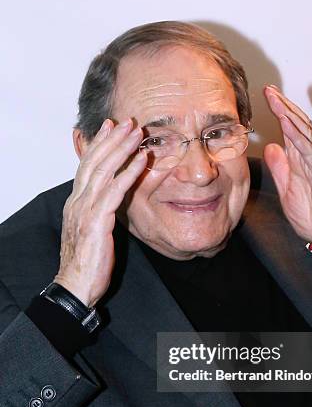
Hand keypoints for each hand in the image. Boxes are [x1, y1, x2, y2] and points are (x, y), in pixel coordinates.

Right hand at [53, 119, 146, 305]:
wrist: (75, 285)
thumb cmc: (86, 262)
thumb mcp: (91, 231)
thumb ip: (97, 211)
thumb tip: (107, 200)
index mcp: (76, 202)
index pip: (86, 166)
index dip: (98, 144)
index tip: (110, 126)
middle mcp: (78, 201)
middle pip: (94, 162)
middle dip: (111, 139)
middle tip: (127, 121)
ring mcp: (85, 210)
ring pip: (103, 171)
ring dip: (121, 149)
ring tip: (136, 133)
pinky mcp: (97, 221)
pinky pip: (114, 191)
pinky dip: (128, 173)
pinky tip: (141, 161)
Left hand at [263, 85, 311, 263]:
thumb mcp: (287, 189)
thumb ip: (280, 168)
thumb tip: (271, 147)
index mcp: (299, 160)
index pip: (289, 130)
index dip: (278, 112)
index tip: (265, 97)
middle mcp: (310, 157)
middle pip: (297, 125)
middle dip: (283, 106)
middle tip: (268, 89)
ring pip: (304, 134)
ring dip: (289, 115)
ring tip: (276, 100)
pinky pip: (311, 153)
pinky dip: (300, 139)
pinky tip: (288, 127)